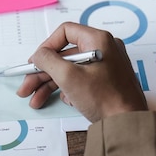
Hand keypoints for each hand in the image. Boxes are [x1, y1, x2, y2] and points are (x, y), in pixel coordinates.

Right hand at [17, 22, 147, 122]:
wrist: (128, 123)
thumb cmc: (106, 99)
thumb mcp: (68, 76)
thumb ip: (48, 60)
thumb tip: (39, 54)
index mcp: (98, 40)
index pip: (65, 32)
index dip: (46, 46)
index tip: (35, 62)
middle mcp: (104, 49)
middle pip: (65, 54)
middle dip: (43, 72)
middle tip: (27, 86)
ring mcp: (106, 65)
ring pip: (71, 69)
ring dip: (51, 83)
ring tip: (36, 100)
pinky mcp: (107, 80)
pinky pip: (82, 78)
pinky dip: (70, 89)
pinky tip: (66, 101)